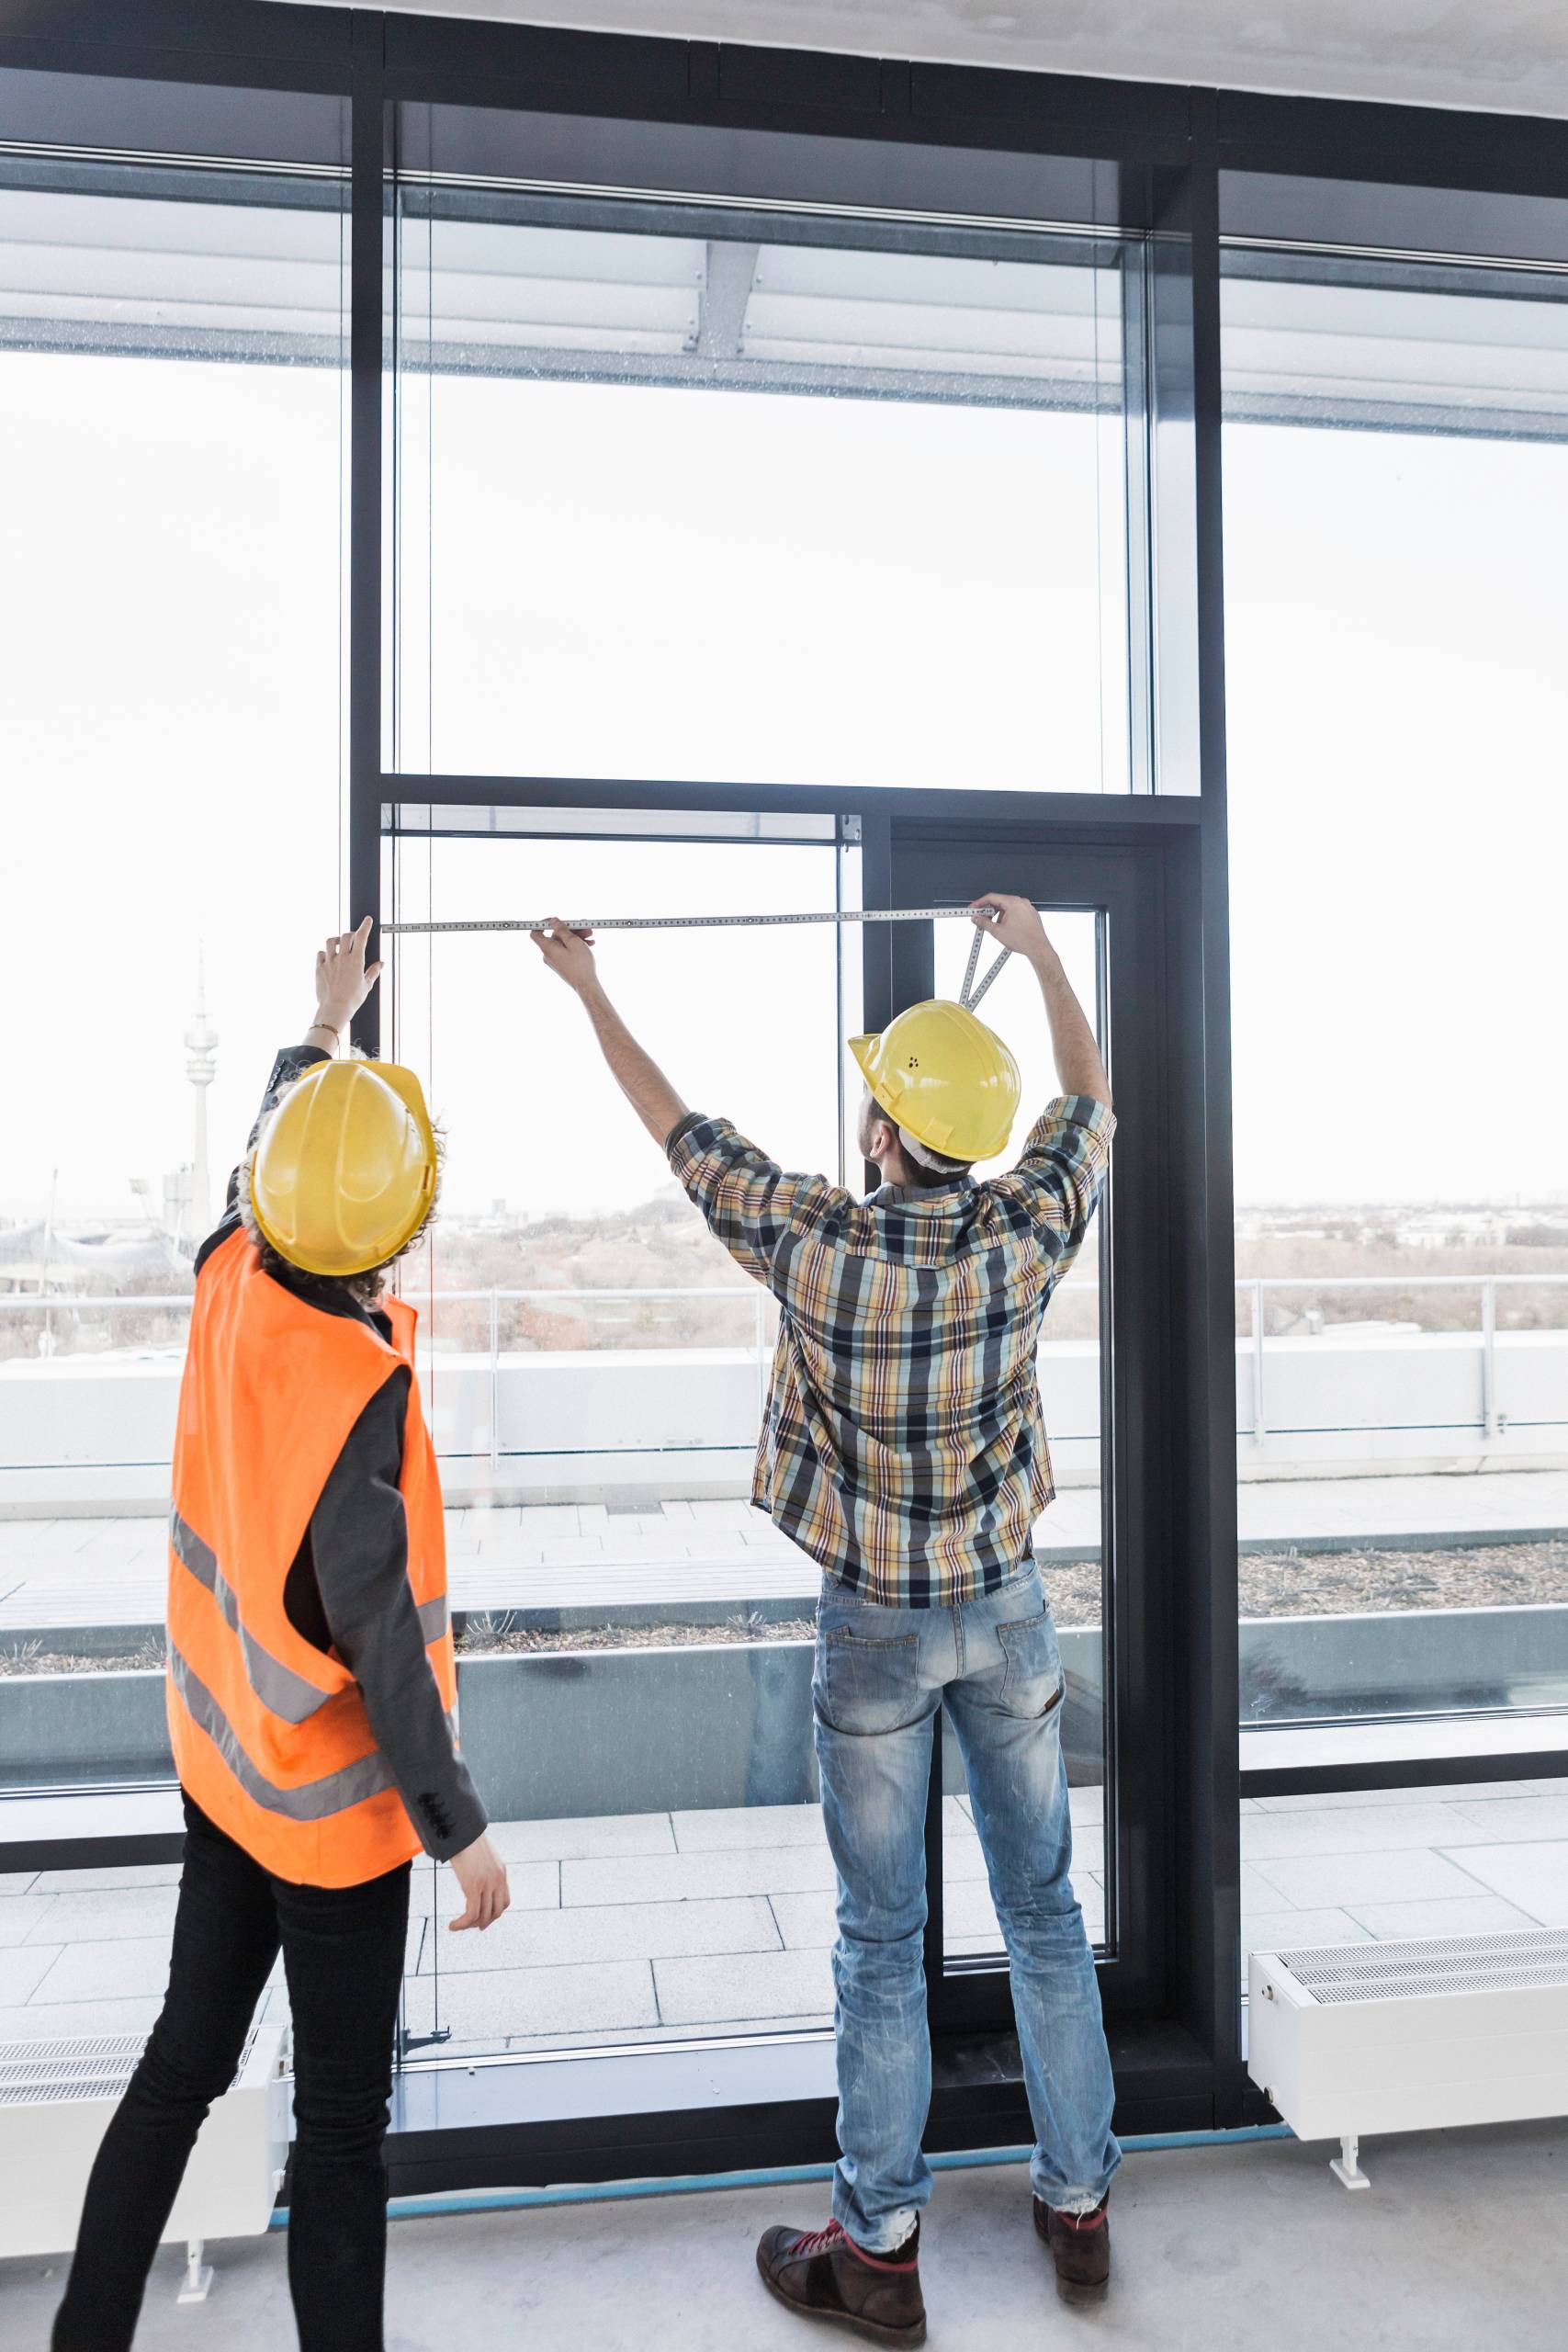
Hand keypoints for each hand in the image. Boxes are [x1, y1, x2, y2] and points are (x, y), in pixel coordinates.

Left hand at [313, 917, 382, 1036]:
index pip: (361, 937)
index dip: (365, 926)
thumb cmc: (352, 999)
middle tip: (353, 939)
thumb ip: (373, 972)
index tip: (367, 920)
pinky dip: (325, 953)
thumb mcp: (367, 985)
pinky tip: (329, 958)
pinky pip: (320, 954)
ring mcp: (329, 962)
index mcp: (356, 961)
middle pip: (345, 936)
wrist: (334, 1008)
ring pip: (330, 941)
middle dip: (350, 934)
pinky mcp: (319, 968)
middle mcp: (342, 958)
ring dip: (336, 940)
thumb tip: (380, 964)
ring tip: (339, 945)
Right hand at [448, 1832, 509, 1931]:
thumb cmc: (467, 1839)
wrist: (462, 1829)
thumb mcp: (481, 1855)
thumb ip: (482, 1867)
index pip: (504, 1902)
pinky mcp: (474, 1886)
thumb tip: (473, 1874)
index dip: (493, 1914)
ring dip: (470, 1925)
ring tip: (458, 1926)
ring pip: (483, 1916)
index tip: (482, 1918)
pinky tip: (453, 1925)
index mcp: (501, 1872)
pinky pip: (471, 1914)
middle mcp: (497, 1879)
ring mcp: (487, 1884)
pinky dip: (462, 1924)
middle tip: (469, 1925)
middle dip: (483, 1922)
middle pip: (495, 1912)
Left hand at [531, 916, 597, 994]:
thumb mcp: (573, 942)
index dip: (543, 924)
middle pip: (555, 936)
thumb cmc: (580, 965)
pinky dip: (576, 945)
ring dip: (577, 937)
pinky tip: (589, 944)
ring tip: (590, 936)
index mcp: (547, 948)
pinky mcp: (562, 964)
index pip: (535, 933)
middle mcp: (548, 954)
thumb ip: (562, 930)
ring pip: (563, 943)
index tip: (555, 920)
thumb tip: (553, 921)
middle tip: (584, 927)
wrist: (586, 985)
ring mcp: (555, 960)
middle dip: (571, 930)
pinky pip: (566, 950)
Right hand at [970, 893, 1057, 973]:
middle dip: (989, 911)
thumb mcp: (997, 931)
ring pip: (1008, 908)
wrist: (1038, 949)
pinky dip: (1008, 918)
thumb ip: (984, 923)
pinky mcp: (1030, 914)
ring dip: (999, 916)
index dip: (980, 903)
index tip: (973, 908)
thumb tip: (976, 919)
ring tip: (997, 928)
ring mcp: (1027, 908)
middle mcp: (1021, 902)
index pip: (992, 897)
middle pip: (1000, 902)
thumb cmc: (1023, 940)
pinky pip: (1016, 912)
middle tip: (981, 919)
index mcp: (1013, 903)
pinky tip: (1006, 928)